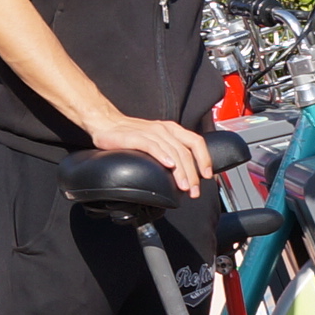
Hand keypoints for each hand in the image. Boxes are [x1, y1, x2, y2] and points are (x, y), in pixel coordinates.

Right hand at [86, 113, 214, 198]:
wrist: (107, 123)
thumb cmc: (130, 134)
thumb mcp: (156, 140)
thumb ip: (169, 150)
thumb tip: (183, 172)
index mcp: (171, 129)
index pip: (196, 142)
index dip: (205, 159)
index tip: (207, 176)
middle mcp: (164, 129)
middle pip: (185, 151)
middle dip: (192, 174)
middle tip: (194, 191)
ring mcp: (150, 132)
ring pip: (172, 151)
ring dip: (180, 171)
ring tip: (183, 186)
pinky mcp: (136, 136)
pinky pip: (152, 146)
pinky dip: (162, 156)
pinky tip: (168, 166)